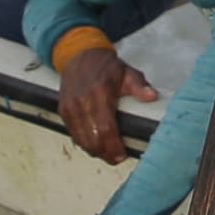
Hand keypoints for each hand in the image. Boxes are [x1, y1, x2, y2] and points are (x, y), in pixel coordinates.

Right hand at [54, 44, 159, 161]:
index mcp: (100, 92)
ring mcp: (70, 107)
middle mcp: (82, 101)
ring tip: (107, 154)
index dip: (114, 146)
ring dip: (94, 151)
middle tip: (117, 158)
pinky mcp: (63, 110)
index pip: (106, 128)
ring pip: (81, 139)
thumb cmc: (105, 66)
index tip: (123, 154)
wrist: (80, 56)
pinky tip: (94, 145)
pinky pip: (73, 134)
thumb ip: (139, 86)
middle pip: (93, 138)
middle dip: (105, 153)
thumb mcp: (127, 72)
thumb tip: (151, 96)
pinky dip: (84, 143)